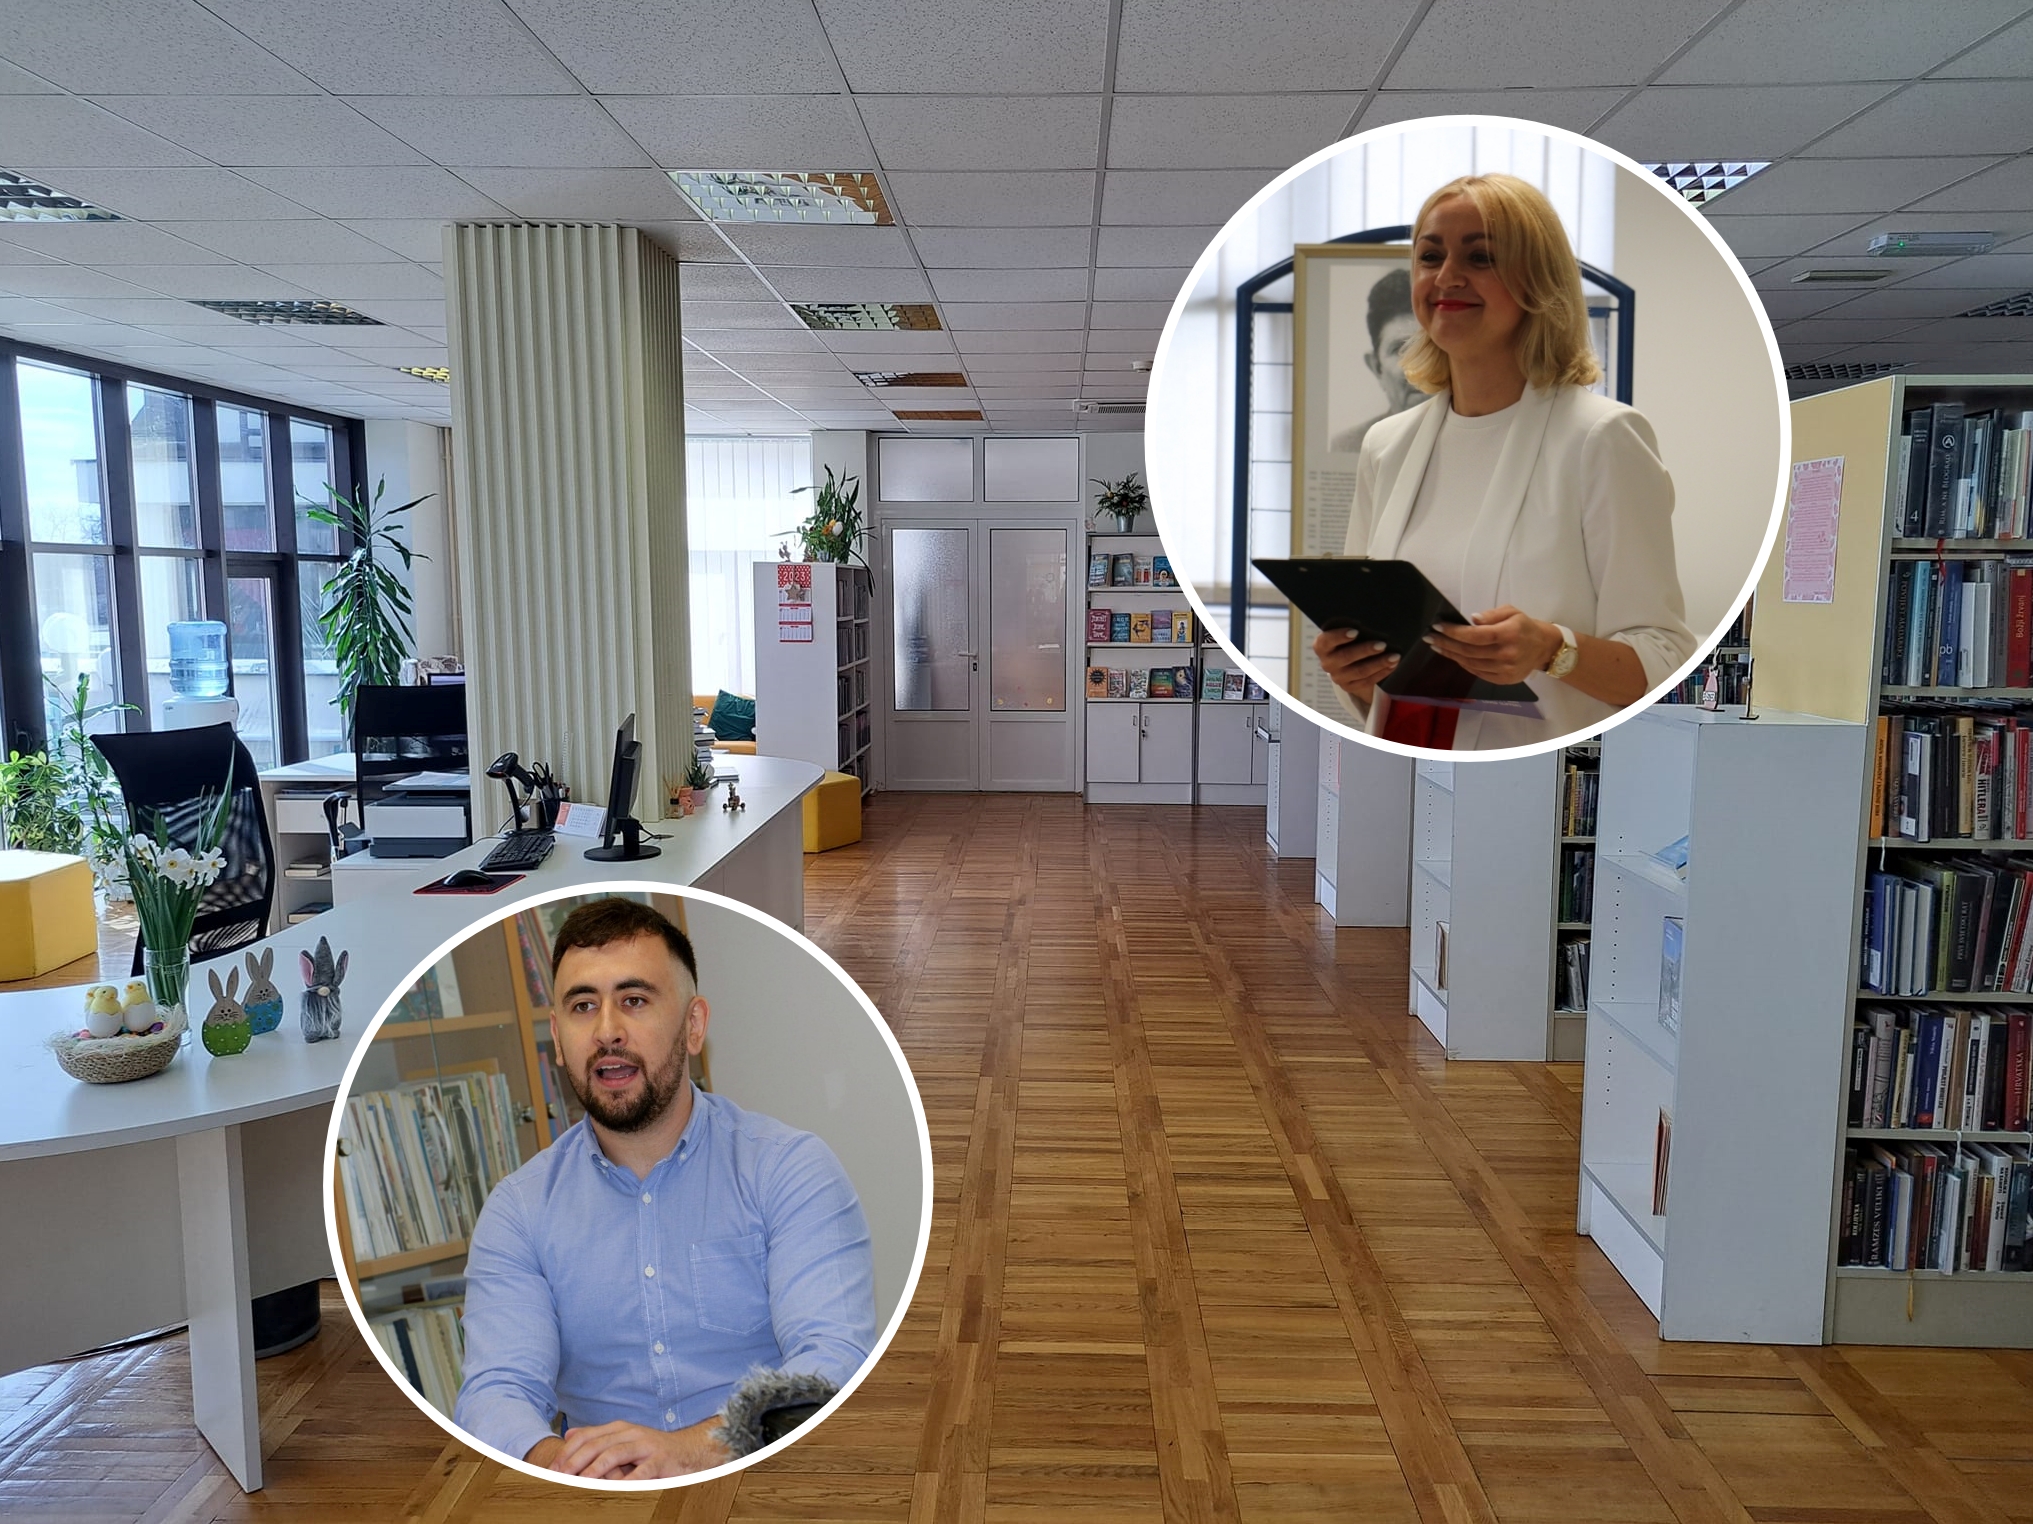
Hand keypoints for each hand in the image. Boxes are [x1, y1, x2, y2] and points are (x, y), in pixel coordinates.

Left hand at [544, 1416, 729, 1479]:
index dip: (567, 1451)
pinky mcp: (659, 1459)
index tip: (553, 1468)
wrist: (687, 1450)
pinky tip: (615, 1490)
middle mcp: (630, 1433)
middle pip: (597, 1445)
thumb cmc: (651, 1448)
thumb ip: (597, 1435)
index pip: (586, 1436)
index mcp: (619, 1428)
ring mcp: (645, 1445)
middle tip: (560, 1476)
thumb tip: (569, 1434)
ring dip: (595, 1469)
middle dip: (575, 1461)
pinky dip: (627, 1480)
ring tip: (581, 1482)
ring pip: (615, 1454)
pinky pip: (641, 1471)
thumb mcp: (623, 1438)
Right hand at [1313, 628, 1397, 704]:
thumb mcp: (1344, 633)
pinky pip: (1368, 681)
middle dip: (1366, 650)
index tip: (1356, 631)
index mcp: (1321, 646)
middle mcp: (1327, 663)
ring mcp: (1338, 677)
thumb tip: (1371, 627)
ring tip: (1395, 656)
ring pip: (1360, 671)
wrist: (1346, 663)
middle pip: (1346, 657)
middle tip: (1383, 644)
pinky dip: (1382, 672)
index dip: (1339, 636)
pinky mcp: (1350, 687)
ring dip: (1379, 663)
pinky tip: (1393, 664)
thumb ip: (1352, 629)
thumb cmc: (1347, 641)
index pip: (1326, 641)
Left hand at [1423, 606, 1560, 685]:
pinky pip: (1477, 672)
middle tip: (1429, 637)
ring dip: (1451, 654)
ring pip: (1470, 663)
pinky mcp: (1503, 680)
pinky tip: (1454, 655)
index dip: (1454, 632)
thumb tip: (1472, 619)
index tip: (1437, 626)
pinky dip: (1463, 664)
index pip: (1475, 635)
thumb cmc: (1524, 626)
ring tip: (1438, 646)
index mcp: (1509, 634)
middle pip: (1469, 651)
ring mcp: (1505, 669)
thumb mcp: (1512, 612)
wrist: (1544, 648)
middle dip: (1446, 643)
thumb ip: (1492, 615)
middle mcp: (1507, 653)